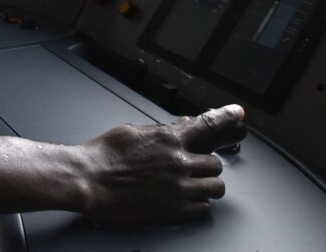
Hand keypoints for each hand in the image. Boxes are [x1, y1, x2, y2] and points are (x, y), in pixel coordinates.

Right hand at [76, 104, 245, 226]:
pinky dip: (199, 206)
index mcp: (168, 139)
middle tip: (195, 167)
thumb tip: (180, 125)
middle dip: (207, 165)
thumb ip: (161, 130)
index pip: (208, 124)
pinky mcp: (174, 211)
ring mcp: (178, 188)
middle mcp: (178, 162)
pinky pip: (204, 210)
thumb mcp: (133, 132)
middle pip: (215, 164)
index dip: (226, 117)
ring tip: (193, 186)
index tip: (237, 114)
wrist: (87, 180)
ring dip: (207, 185)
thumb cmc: (103, 155)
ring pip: (215, 187)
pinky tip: (187, 202)